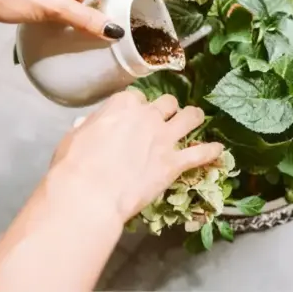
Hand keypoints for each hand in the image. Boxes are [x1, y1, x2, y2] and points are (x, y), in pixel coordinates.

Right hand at [50, 91, 223, 221]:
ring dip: (194, 117)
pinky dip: (210, 151)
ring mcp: (164, 138)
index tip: (136, 115)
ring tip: (197, 118)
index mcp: (123, 105)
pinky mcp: (174, 163)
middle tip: (167, 117)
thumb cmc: (75, 166)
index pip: (137, 98)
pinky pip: (200, 152)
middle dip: (167, 109)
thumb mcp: (75, 137)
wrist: (90, 193)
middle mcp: (148, 116)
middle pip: (167, 103)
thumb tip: (89, 125)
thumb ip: (89, 127)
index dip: (138, 107)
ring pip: (190, 117)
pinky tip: (218, 150)